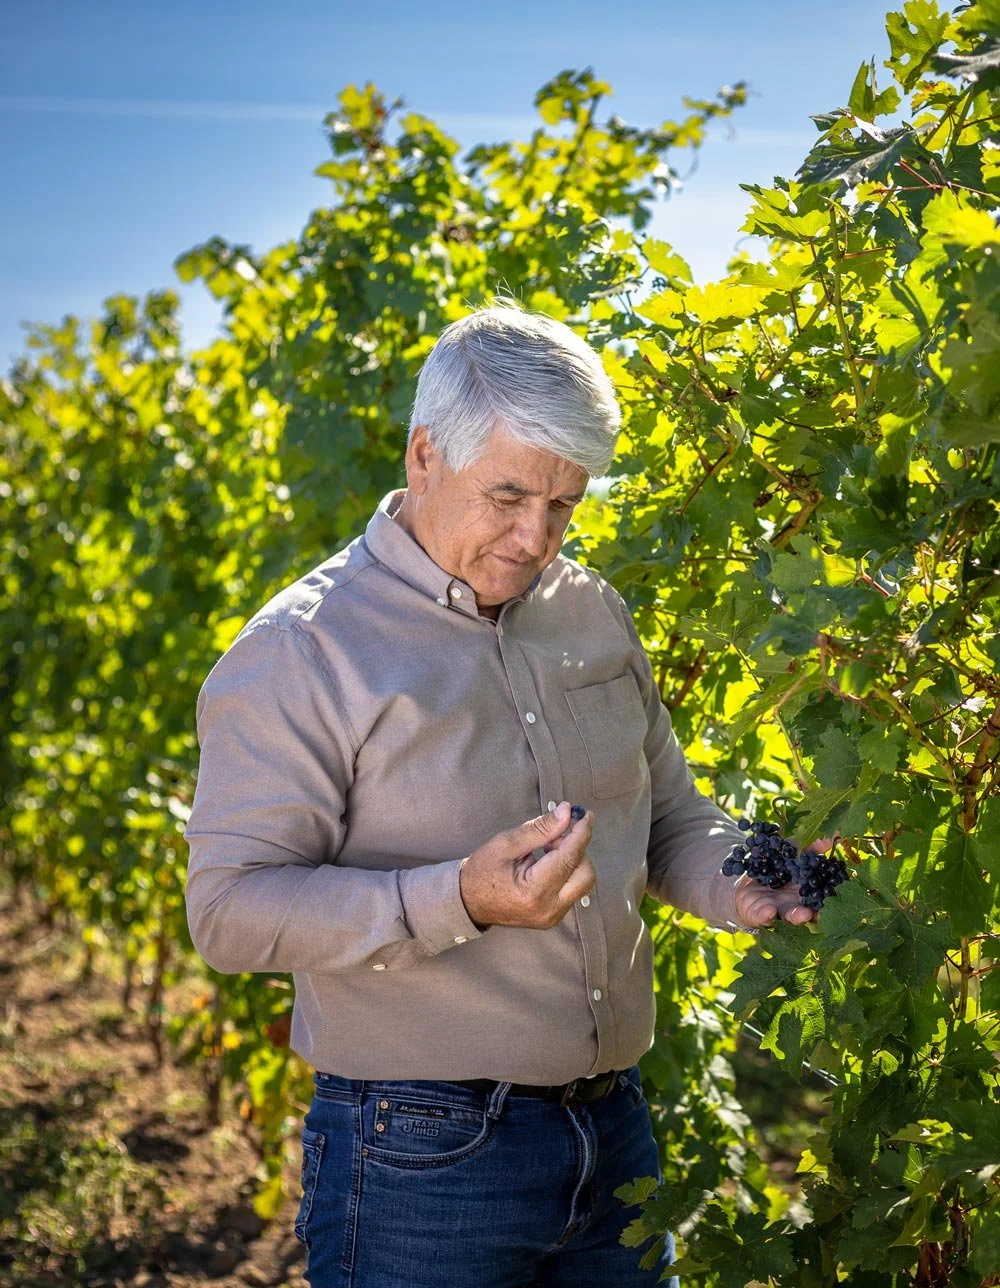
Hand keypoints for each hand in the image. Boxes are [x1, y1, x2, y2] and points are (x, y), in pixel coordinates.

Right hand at [459, 802, 595, 930]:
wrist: (468, 902)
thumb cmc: (482, 870)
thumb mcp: (506, 843)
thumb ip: (540, 829)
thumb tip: (568, 812)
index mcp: (534, 891)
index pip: (569, 858)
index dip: (581, 833)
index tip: (586, 814)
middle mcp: (549, 909)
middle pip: (585, 873)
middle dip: (577, 849)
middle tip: (554, 836)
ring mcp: (552, 916)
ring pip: (583, 882)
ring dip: (573, 860)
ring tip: (548, 849)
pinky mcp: (554, 917)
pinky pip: (573, 889)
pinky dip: (567, 871)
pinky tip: (547, 862)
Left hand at [732, 837, 836, 928]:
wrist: (745, 876)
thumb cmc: (774, 864)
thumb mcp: (790, 850)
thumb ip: (811, 845)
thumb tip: (833, 834)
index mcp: (806, 890)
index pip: (822, 895)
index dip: (830, 895)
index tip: (840, 895)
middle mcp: (796, 904)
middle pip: (810, 910)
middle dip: (820, 909)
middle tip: (826, 910)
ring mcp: (779, 910)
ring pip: (790, 916)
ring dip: (797, 916)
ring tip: (803, 915)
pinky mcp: (759, 913)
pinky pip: (762, 916)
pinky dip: (766, 914)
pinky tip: (769, 910)